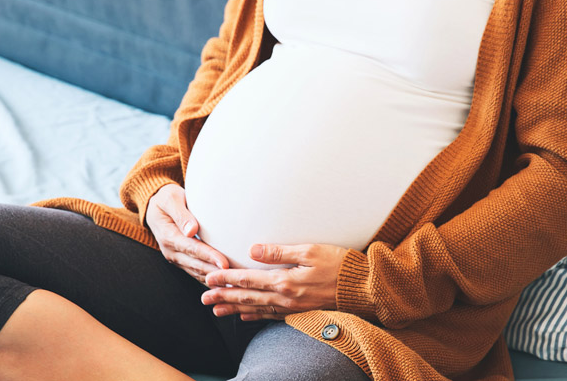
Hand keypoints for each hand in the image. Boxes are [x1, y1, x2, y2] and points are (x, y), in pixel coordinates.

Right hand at [146, 183, 229, 284]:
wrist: (155, 207)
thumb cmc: (166, 198)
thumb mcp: (170, 199)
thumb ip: (181, 214)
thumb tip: (191, 230)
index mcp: (168, 235)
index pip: (192, 248)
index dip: (209, 257)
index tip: (224, 264)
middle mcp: (171, 251)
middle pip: (196, 264)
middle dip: (216, 272)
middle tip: (235, 277)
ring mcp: (176, 257)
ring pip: (197, 272)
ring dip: (214, 278)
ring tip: (233, 282)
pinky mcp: (182, 260)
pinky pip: (196, 272)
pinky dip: (209, 278)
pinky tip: (223, 283)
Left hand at [200, 243, 349, 320]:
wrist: (363, 288)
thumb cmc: (340, 265)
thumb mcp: (310, 250)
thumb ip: (280, 251)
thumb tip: (253, 249)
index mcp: (285, 281)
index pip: (248, 279)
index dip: (227, 279)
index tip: (209, 278)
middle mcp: (285, 298)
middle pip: (248, 297)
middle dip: (224, 297)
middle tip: (203, 299)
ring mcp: (292, 307)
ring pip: (257, 309)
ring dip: (235, 309)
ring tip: (217, 311)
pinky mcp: (300, 311)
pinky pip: (271, 316)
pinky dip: (255, 317)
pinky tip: (245, 317)